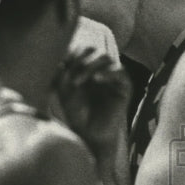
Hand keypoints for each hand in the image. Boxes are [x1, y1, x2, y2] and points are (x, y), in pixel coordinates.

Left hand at [52, 46, 131, 160]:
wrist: (90, 134)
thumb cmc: (76, 114)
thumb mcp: (65, 93)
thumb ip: (62, 77)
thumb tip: (60, 61)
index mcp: (86, 68)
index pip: (82, 50)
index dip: (72, 53)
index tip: (60, 63)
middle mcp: (100, 69)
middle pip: (94, 50)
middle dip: (79, 59)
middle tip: (69, 73)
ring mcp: (113, 77)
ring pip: (106, 58)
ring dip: (89, 66)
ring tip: (77, 81)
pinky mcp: (124, 87)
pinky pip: (120, 72)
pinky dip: (107, 73)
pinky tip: (95, 79)